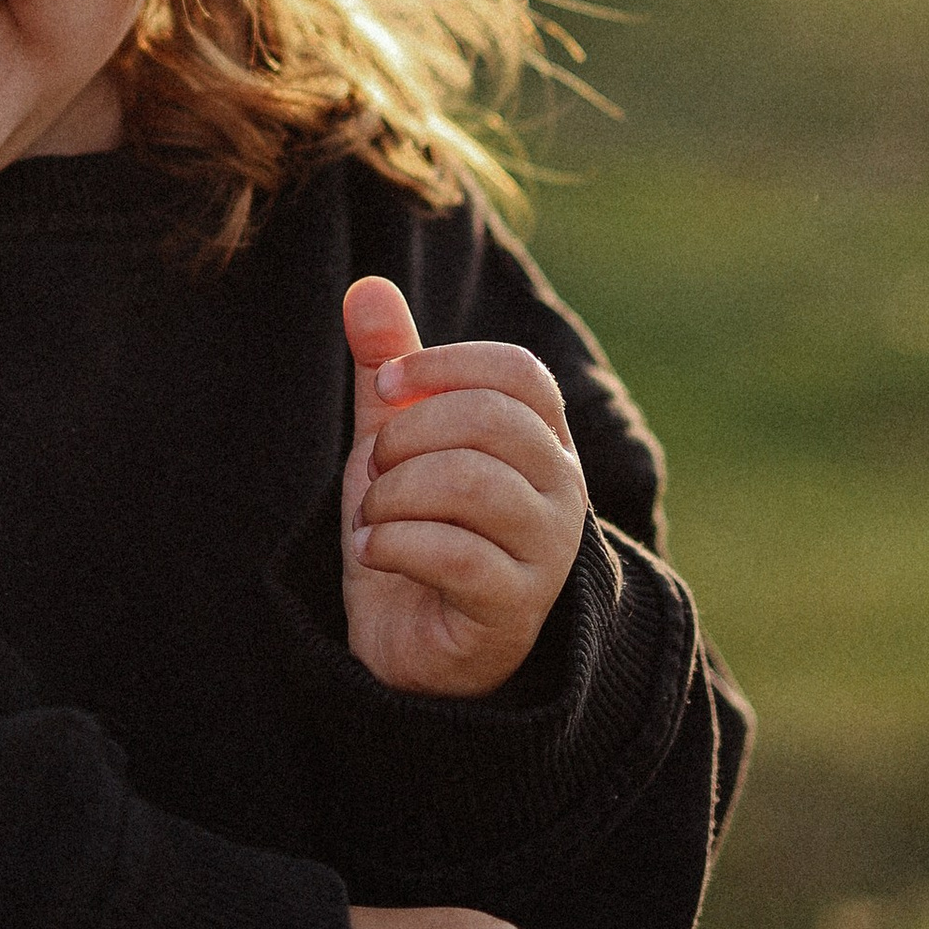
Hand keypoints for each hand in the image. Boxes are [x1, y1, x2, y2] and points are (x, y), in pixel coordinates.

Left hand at [338, 276, 589, 698]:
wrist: (411, 643)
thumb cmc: (416, 527)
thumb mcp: (395, 439)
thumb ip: (390, 368)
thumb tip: (367, 285)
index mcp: (542, 438)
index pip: (519, 372)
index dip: (445, 365)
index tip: (386, 388)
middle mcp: (561, 488)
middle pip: (490, 420)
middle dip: (407, 436)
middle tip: (373, 467)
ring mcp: (546, 551)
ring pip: (471, 483)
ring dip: (394, 494)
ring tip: (371, 517)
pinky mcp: (515, 608)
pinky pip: (453, 553)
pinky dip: (393, 544)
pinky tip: (373, 553)